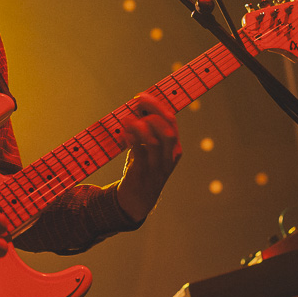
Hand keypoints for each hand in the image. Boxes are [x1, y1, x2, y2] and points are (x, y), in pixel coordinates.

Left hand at [116, 94, 181, 222]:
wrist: (137, 201)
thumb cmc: (143, 169)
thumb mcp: (150, 150)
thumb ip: (147, 131)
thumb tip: (136, 106)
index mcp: (174, 148)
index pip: (171, 121)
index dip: (157, 106)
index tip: (141, 96)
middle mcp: (168, 157)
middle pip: (167, 129)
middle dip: (152, 111)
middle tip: (136, 103)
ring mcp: (156, 167)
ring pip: (154, 141)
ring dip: (139, 126)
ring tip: (127, 119)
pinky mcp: (142, 174)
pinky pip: (139, 155)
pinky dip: (131, 140)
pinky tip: (123, 133)